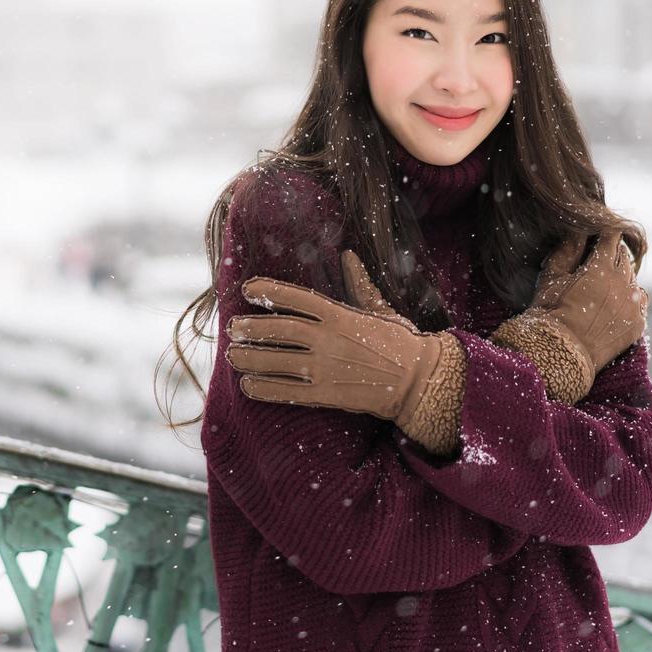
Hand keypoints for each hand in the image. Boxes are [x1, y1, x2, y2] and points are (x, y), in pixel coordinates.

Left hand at [223, 257, 465, 454]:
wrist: (419, 381)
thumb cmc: (400, 342)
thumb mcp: (380, 308)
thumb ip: (359, 284)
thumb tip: (349, 256)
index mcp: (340, 315)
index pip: (297, 297)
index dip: (269, 291)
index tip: (247, 289)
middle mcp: (329, 339)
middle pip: (280, 330)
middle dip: (252, 328)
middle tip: (232, 328)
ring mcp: (326, 368)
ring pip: (278, 361)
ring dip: (251, 358)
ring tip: (232, 356)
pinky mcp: (327, 395)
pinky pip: (288, 392)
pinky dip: (265, 389)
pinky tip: (248, 386)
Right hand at [489, 230, 648, 404]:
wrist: (560, 354)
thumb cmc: (550, 312)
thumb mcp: (551, 276)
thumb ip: (567, 249)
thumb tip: (578, 231)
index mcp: (602, 267)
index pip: (611, 237)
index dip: (604, 233)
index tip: (597, 233)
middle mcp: (624, 283)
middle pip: (624, 257)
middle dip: (611, 253)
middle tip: (596, 258)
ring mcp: (634, 305)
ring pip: (633, 279)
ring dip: (621, 276)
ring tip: (603, 284)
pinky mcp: (637, 325)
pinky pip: (640, 302)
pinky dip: (630, 298)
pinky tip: (615, 302)